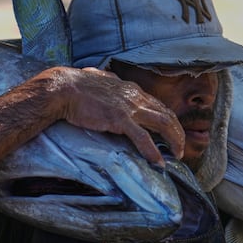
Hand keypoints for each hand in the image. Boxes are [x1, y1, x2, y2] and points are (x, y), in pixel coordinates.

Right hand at [46, 67, 184, 166]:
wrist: (64, 88)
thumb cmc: (77, 85)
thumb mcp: (101, 80)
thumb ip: (110, 83)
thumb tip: (110, 80)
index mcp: (132, 90)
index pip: (159, 106)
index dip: (169, 121)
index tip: (171, 134)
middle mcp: (136, 97)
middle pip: (167, 115)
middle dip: (177, 133)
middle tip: (179, 149)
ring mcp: (129, 108)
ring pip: (163, 124)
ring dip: (173, 141)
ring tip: (177, 155)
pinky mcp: (120, 120)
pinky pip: (143, 138)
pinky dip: (153, 151)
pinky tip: (158, 162)